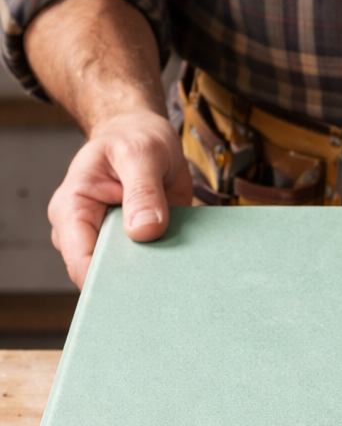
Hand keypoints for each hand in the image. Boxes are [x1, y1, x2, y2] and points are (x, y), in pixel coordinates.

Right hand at [48, 111, 192, 287]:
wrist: (144, 135)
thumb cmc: (134, 138)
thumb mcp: (141, 154)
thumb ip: (143, 191)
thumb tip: (145, 231)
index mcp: (72, 210)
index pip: (81, 262)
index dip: (108, 282)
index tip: (140, 290)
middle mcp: (86, 232)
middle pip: (105, 277)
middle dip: (133, 284)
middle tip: (167, 286)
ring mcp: (111, 242)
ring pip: (129, 277)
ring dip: (153, 278)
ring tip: (178, 276)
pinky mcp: (137, 245)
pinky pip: (150, 267)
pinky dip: (166, 268)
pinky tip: (185, 267)